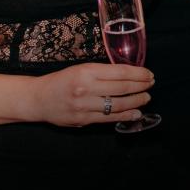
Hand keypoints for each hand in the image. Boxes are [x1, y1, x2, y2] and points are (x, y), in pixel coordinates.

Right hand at [33, 63, 152, 126]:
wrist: (38, 99)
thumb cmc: (62, 80)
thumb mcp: (81, 69)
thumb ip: (102, 72)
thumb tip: (128, 75)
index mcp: (87, 72)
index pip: (120, 72)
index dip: (138, 74)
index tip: (148, 74)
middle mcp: (86, 88)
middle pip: (122, 88)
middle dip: (141, 87)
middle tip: (151, 85)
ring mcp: (85, 106)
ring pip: (118, 105)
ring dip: (137, 102)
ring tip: (146, 98)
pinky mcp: (83, 120)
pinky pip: (109, 118)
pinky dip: (125, 116)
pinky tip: (136, 113)